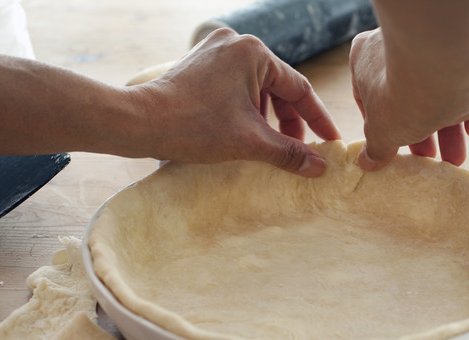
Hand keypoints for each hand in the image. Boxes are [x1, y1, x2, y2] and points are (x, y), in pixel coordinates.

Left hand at [129, 28, 340, 176]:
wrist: (139, 123)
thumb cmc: (193, 127)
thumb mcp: (250, 142)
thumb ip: (289, 153)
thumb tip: (319, 167)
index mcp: (253, 53)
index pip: (298, 88)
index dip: (316, 118)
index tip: (328, 141)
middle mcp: (236, 44)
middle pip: (277, 86)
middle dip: (289, 120)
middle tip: (298, 150)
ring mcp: (216, 51)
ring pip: (257, 87)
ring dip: (267, 117)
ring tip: (270, 145)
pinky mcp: (201, 63)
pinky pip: (236, 85)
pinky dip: (247, 108)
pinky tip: (247, 132)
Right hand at [349, 28, 468, 170]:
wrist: (442, 65)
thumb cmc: (397, 95)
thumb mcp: (381, 130)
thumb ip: (376, 146)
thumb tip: (368, 162)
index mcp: (367, 57)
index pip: (368, 94)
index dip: (379, 123)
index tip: (389, 145)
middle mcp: (401, 48)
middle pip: (408, 98)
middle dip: (418, 133)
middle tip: (425, 156)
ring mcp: (435, 52)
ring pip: (440, 96)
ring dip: (448, 131)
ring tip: (453, 158)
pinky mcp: (465, 59)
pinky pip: (466, 88)